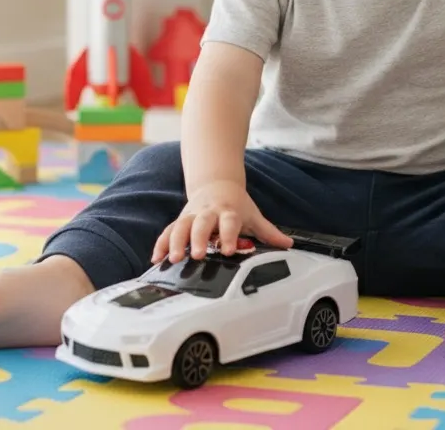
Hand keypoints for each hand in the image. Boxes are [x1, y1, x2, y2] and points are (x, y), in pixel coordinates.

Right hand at [152, 179, 292, 262]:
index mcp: (228, 211)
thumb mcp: (253, 215)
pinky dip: (161, 244)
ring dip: (176, 243)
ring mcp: (191, 215)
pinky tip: (156, 259)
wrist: (216, 184)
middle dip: (198, 239)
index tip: (229, 250)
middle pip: (201, 224)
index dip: (229, 236)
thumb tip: (288, 244)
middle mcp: (208, 212)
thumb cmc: (235, 204)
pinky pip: (168, 231)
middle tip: (197, 255)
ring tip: (173, 259)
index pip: (229, 222)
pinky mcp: (180, 220)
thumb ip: (268, 232)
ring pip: (180, 227)